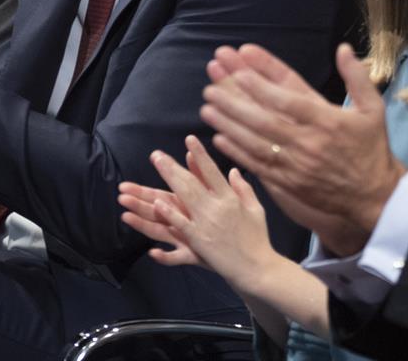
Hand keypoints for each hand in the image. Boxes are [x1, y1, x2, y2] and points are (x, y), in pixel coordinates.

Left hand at [119, 135, 284, 295]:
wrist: (257, 268)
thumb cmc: (257, 238)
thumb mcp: (256, 209)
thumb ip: (243, 188)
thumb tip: (233, 170)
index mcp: (230, 198)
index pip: (212, 171)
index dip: (200, 155)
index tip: (189, 139)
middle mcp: (216, 208)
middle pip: (190, 183)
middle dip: (172, 167)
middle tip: (156, 155)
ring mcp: (206, 224)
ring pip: (182, 200)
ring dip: (164, 184)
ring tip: (150, 174)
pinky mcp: (198, 242)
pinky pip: (181, 226)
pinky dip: (170, 215)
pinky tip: (158, 203)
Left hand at [201, 43, 405, 256]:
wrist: (374, 196)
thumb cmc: (371, 148)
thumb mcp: (373, 109)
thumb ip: (357, 77)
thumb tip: (343, 48)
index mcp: (328, 121)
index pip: (289, 100)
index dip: (263, 84)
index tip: (240, 69)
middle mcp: (309, 143)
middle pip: (265, 120)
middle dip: (235, 103)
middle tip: (210, 87)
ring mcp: (297, 165)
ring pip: (256, 143)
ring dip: (229, 125)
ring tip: (206, 108)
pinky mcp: (289, 183)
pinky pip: (257, 166)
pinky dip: (236, 152)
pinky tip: (218, 138)